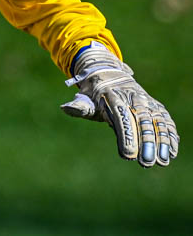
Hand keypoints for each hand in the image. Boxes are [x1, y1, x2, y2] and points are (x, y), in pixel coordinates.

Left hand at [61, 41, 178, 166]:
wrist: (110, 74)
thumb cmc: (96, 93)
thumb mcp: (85, 98)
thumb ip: (80, 106)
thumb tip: (65, 108)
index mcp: (112, 96)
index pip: (120, 117)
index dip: (125, 136)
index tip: (127, 155)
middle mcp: (133, 97)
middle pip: (141, 120)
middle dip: (145, 143)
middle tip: (145, 162)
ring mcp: (146, 101)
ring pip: (156, 121)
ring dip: (161, 142)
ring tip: (161, 162)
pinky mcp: (156, 106)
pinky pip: (165, 120)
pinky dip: (170, 135)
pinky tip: (171, 151)